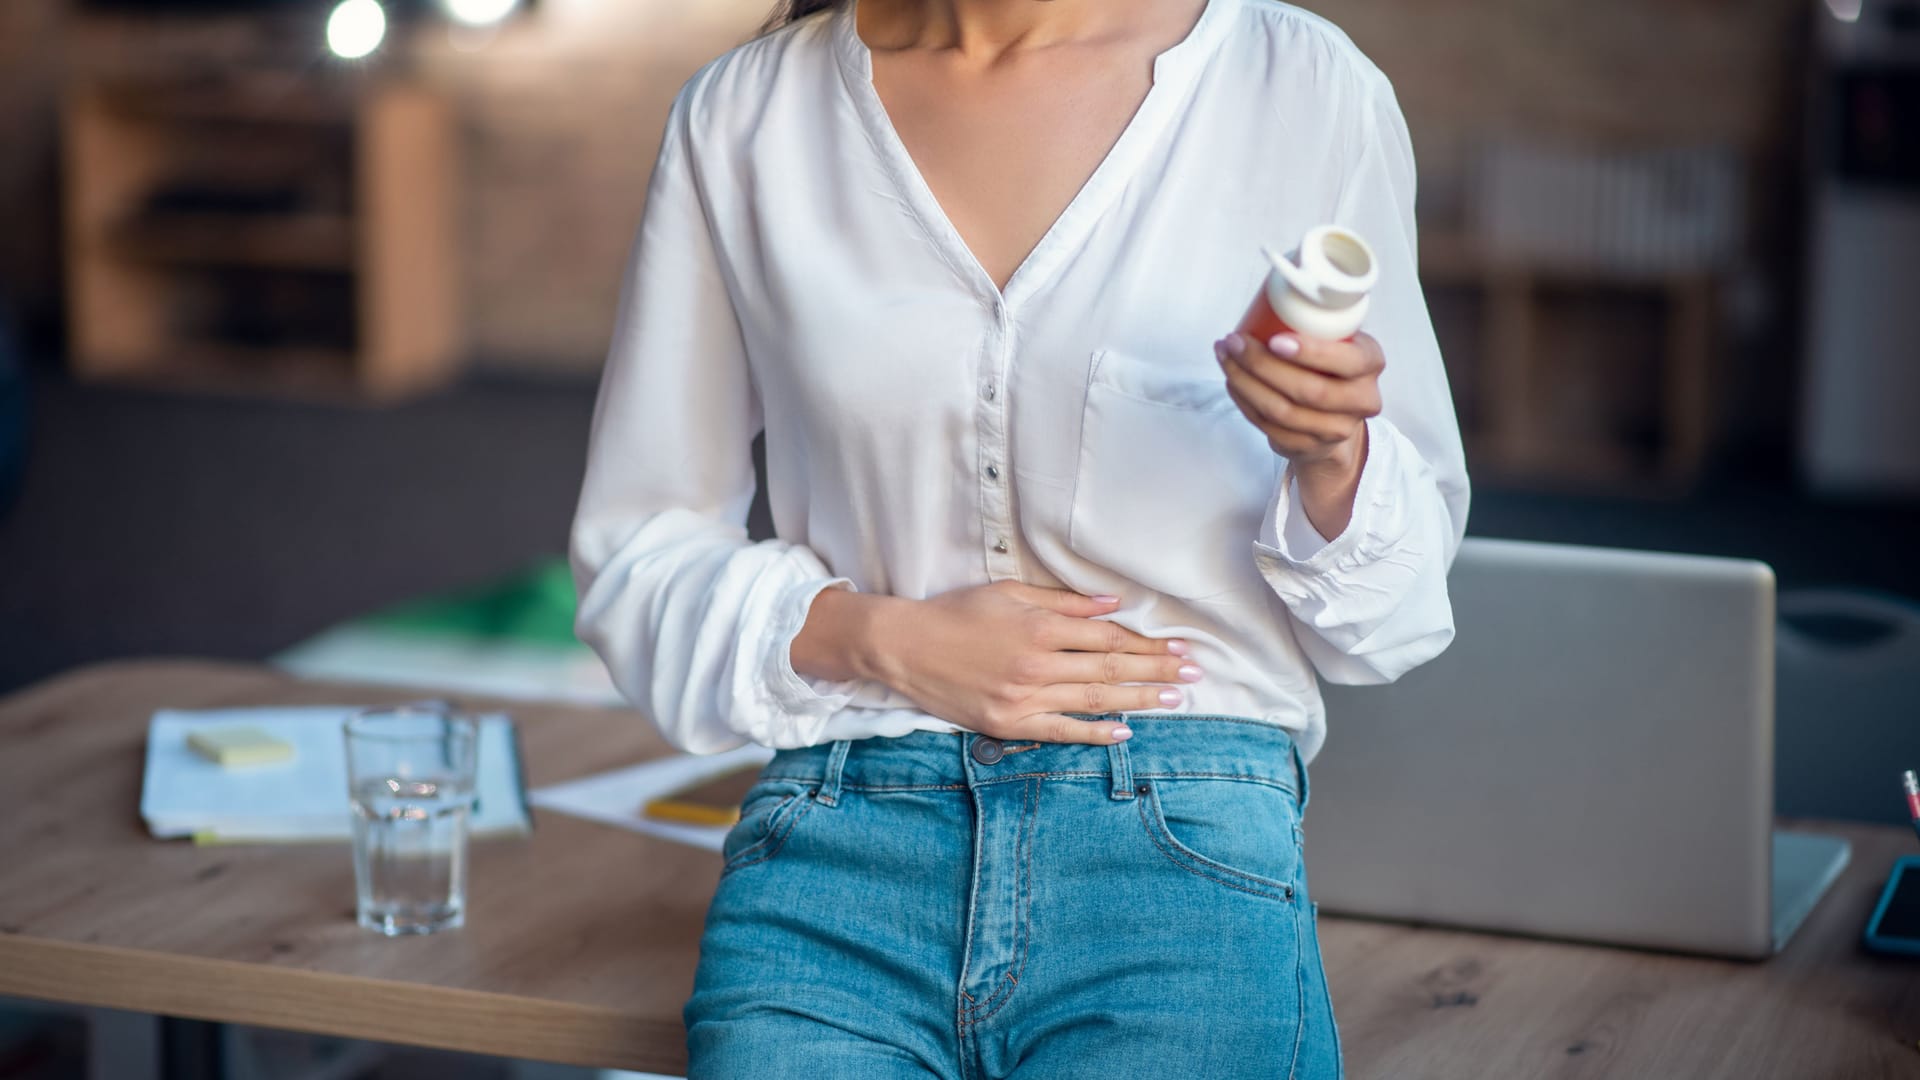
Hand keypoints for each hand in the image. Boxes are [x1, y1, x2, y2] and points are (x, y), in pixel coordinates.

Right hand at [863, 581, 1199, 744]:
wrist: (905, 647)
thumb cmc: (955, 614)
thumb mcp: (1009, 592)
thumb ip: (1063, 602)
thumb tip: (1112, 604)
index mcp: (1040, 626)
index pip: (1108, 637)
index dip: (1147, 643)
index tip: (1178, 647)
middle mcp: (1038, 664)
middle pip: (1111, 668)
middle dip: (1157, 671)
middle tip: (1194, 674)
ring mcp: (1025, 697)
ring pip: (1095, 699)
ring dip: (1140, 700)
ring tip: (1175, 699)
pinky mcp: (1010, 723)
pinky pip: (1062, 730)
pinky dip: (1095, 733)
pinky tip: (1125, 731)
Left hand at [1216, 329, 1382, 536]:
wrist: (1335, 413)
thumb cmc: (1329, 364)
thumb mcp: (1338, 337)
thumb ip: (1320, 319)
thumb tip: (1276, 286)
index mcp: (1371, 363)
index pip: (1347, 361)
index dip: (1310, 352)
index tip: (1275, 339)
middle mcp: (1361, 400)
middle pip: (1309, 390)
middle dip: (1263, 365)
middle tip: (1234, 342)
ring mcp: (1335, 429)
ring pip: (1282, 412)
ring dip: (1245, 382)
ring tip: (1225, 356)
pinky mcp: (1308, 447)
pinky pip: (1268, 427)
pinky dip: (1244, 401)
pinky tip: (1232, 381)